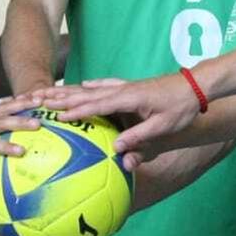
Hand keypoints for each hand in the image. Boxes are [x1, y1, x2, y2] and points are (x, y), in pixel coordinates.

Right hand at [44, 72, 201, 152]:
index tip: (59, 116)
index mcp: (130, 98)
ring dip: (71, 90)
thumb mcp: (163, 127)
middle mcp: (124, 89)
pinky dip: (90, 85)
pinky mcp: (130, 86)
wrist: (195, 86)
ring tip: (51, 92)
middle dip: (64, 97)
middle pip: (88, 93)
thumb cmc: (181, 107)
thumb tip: (117, 150)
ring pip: (92, 88)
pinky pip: (104, 85)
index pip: (99, 105)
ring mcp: (126, 86)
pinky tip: (82, 85)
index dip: (78, 111)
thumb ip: (140, 138)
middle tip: (40, 101)